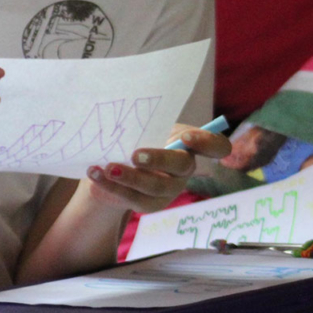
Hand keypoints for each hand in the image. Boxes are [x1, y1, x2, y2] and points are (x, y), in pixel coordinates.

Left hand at [83, 124, 231, 213]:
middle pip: (182, 166)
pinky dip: (111, 188)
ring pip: (155, 187)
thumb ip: (147, 122)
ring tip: (106, 168)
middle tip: (135, 155)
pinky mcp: (151, 205)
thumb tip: (128, 108)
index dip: (208, 143)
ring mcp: (170, 190)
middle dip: (159, 160)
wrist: (120, 162)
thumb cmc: (140, 137)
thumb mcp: (147, 127)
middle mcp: (186, 169)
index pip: (217, 146)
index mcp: (191, 145)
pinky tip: (95, 176)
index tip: (185, 137)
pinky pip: (133, 200)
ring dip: (129, 178)